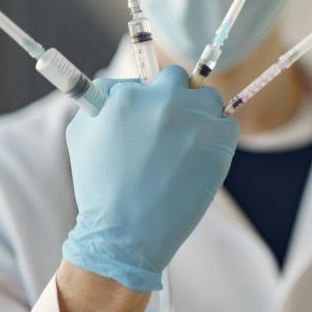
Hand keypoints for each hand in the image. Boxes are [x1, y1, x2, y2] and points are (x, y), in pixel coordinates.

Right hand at [61, 65, 238, 291]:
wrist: (125, 233)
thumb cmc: (100, 188)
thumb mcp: (81, 135)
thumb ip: (100, 100)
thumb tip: (121, 86)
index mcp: (128, 95)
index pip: (149, 78)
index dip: (151, 98)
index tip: (152, 117)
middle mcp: (163, 100)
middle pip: (181, 79)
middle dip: (178, 98)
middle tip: (173, 128)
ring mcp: (194, 119)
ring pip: (209, 98)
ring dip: (202, 115)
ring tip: (189, 146)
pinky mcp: (218, 140)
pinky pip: (229, 124)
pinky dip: (221, 137)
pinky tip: (204, 157)